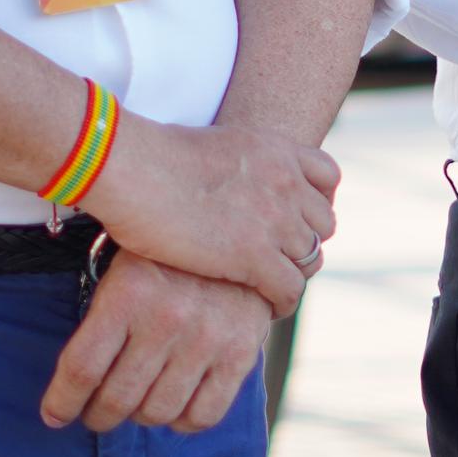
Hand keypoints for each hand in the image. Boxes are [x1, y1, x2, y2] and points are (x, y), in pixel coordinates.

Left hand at [42, 255, 271, 433]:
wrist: (242, 233)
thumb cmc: (169, 260)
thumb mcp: (126, 270)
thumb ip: (101, 320)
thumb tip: (73, 385)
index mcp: (129, 293)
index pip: (82, 369)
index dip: (62, 403)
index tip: (55, 416)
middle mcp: (167, 318)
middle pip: (116, 399)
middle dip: (98, 416)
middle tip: (96, 414)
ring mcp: (207, 339)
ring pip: (157, 413)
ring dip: (139, 418)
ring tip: (137, 404)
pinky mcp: (240, 354)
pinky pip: (203, 415)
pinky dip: (182, 422)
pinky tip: (175, 405)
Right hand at [84, 115, 338, 317]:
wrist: (130, 167)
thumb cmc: (147, 157)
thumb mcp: (211, 146)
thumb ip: (232, 165)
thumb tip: (216, 182)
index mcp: (276, 149)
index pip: (327, 178)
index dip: (316, 203)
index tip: (296, 222)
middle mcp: (286, 181)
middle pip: (323, 222)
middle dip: (304, 242)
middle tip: (280, 261)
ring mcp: (275, 218)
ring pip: (311, 259)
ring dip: (293, 275)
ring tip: (272, 290)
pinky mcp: (255, 256)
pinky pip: (291, 288)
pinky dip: (282, 303)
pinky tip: (265, 310)